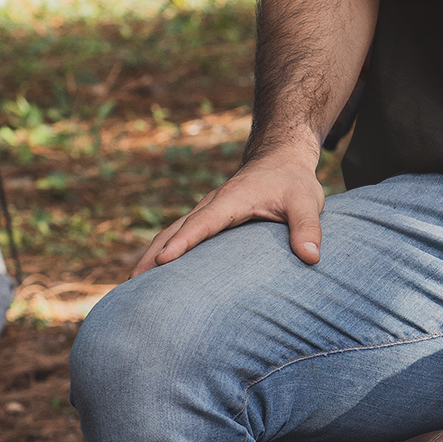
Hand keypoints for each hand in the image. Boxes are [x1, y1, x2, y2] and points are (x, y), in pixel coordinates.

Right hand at [129, 139, 326, 275]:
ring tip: (131, 283)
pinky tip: (154, 272)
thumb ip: (309, 228)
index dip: (184, 241)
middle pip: (176, 229)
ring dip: (152, 254)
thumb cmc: (293, 181)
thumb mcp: (307, 201)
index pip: (204, 223)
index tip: (163, 259)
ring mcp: (207, 211)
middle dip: (154, 254)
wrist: (281, 158)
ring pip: (173, 232)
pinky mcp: (209, 219)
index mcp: (232, 200)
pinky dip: (164, 251)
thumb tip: (311, 257)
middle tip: (132, 282)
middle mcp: (213, 205)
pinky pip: (181, 234)